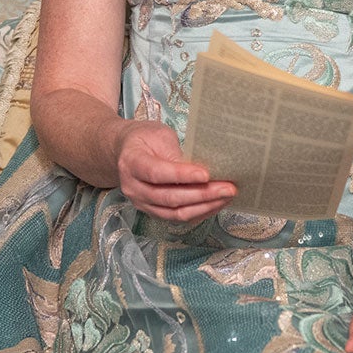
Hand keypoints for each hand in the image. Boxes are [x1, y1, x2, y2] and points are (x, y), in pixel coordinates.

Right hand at [115, 120, 234, 222]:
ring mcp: (142, 203)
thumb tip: (202, 170)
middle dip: (203, 194)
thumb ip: (175, 152)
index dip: (182, 175)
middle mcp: (134, 188)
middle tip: (228, 188)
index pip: (157, 173)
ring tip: (227, 196)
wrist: (124, 152)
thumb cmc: (145, 139)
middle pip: (170, 198)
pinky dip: (200, 212)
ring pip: (175, 213)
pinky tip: (216, 204)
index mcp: (132, 163)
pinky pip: (178, 218)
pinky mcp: (153, 211)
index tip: (206, 174)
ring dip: (205, 207)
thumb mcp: (159, 135)